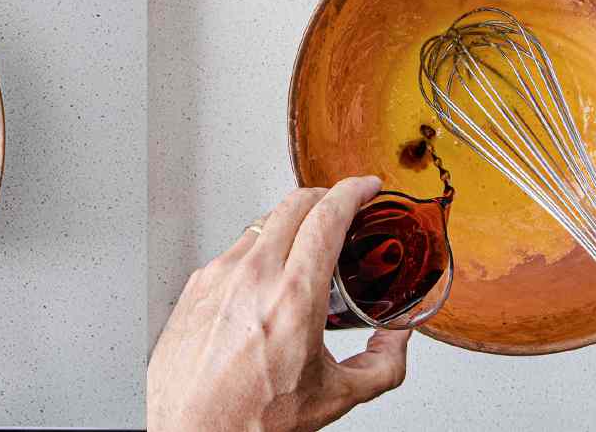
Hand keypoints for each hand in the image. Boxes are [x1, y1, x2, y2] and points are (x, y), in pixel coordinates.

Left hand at [148, 178, 410, 431]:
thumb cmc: (250, 419)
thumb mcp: (333, 397)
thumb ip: (381, 366)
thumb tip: (398, 340)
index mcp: (292, 298)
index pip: (327, 217)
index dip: (353, 192)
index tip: (367, 187)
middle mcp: (252, 277)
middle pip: (294, 204)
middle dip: (326, 196)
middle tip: (342, 206)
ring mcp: (219, 276)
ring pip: (262, 223)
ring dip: (290, 222)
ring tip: (305, 244)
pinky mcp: (197, 285)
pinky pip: (234, 250)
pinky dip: (258, 250)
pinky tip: (267, 276)